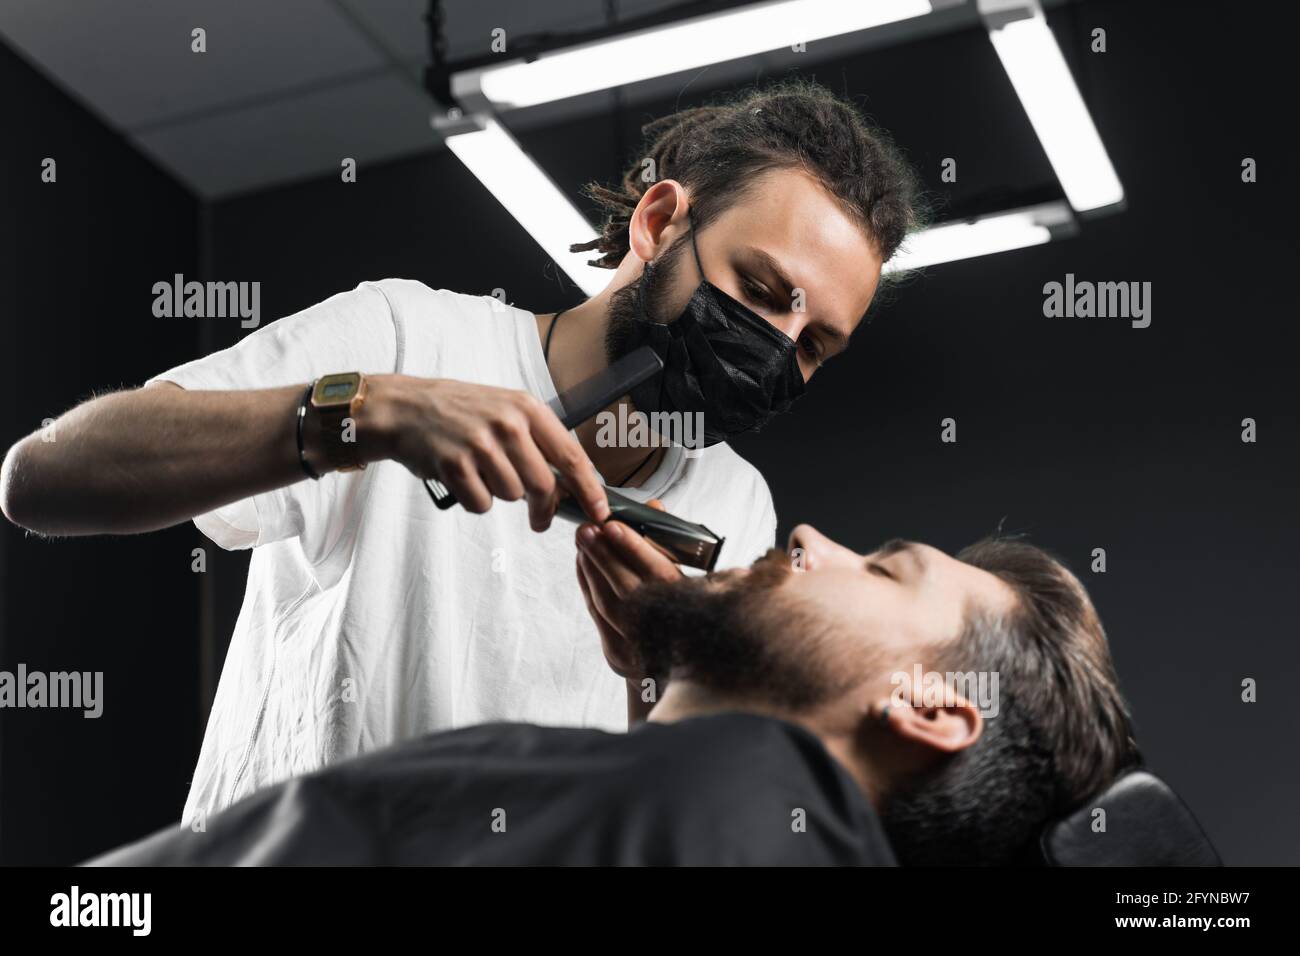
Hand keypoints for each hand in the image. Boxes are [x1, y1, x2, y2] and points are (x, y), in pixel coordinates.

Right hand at [362, 374, 609, 529]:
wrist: (404, 408)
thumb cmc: (459, 412)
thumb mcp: (505, 410)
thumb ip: (537, 441)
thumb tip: (572, 483)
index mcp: (526, 408)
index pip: (571, 456)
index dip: (589, 489)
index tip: (599, 512)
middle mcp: (507, 423)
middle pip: (544, 486)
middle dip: (544, 509)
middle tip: (538, 519)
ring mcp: (480, 444)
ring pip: (512, 496)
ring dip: (500, 495)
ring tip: (481, 473)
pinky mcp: (455, 464)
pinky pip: (481, 504)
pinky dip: (474, 500)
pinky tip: (463, 479)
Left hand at [574, 500, 682, 679]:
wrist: (687, 668)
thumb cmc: (697, 612)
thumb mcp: (701, 577)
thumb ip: (675, 544)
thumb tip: (654, 508)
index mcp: (693, 611)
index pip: (660, 576)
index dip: (634, 550)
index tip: (612, 526)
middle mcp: (666, 633)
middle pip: (626, 590)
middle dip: (603, 555)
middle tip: (586, 527)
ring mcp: (639, 648)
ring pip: (607, 604)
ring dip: (591, 568)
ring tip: (583, 539)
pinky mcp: (618, 654)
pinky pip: (597, 614)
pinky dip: (587, 584)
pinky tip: (583, 561)